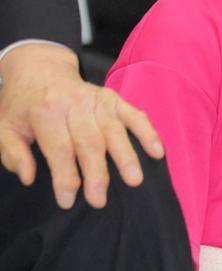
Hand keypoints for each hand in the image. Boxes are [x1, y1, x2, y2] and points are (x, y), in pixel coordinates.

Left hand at [0, 44, 163, 208]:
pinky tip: (157, 151)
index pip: (59, 149)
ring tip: (135, 179)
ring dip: (126, 155)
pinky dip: (147, 132)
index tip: (67, 201)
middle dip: (96, 173)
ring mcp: (97, 100)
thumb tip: (28, 177)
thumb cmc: (23, 105)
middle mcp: (74, 104)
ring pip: (114, 130)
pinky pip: (134, 115)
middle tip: (99, 200)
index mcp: (45, 111)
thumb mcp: (3, 126)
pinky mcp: (113, 99)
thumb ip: (12, 153)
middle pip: (89, 141)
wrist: (39, 69)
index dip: (65, 177)